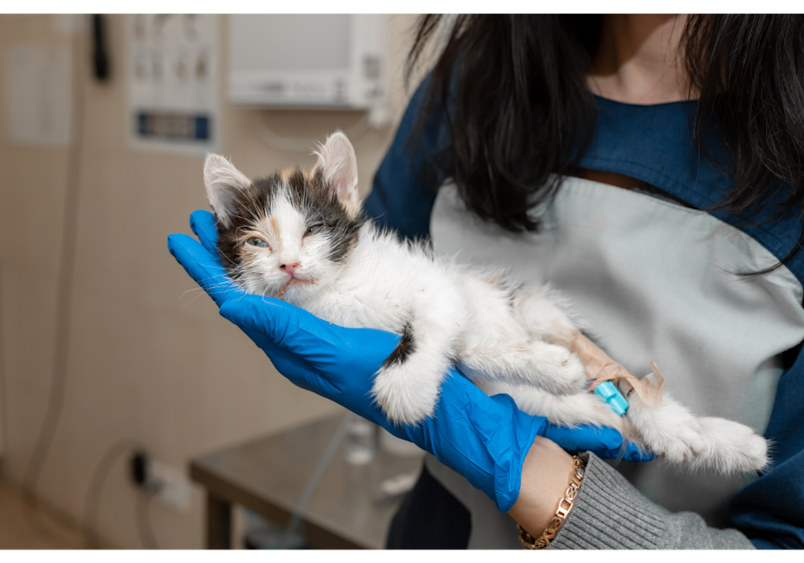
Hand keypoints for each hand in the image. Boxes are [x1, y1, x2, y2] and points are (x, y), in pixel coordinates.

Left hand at [168, 210, 651, 511]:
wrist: (438, 403)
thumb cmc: (394, 377)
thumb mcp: (336, 350)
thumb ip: (281, 330)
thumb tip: (230, 308)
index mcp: (291, 349)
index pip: (238, 301)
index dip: (207, 269)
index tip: (181, 236)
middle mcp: (296, 347)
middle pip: (246, 296)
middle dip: (220, 259)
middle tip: (198, 219)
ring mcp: (315, 344)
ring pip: (266, 299)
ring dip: (246, 265)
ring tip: (228, 232)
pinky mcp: (334, 340)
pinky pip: (291, 306)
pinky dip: (275, 279)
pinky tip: (277, 268)